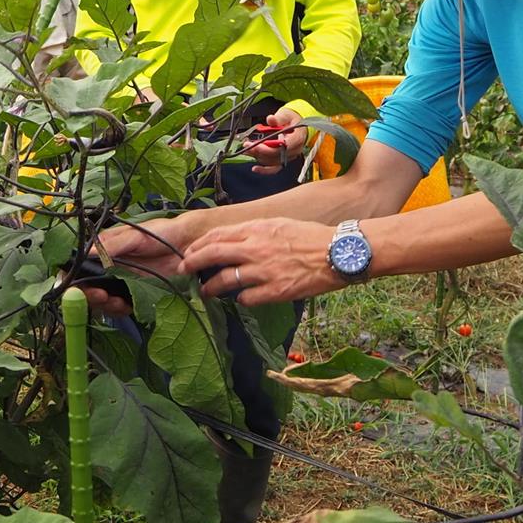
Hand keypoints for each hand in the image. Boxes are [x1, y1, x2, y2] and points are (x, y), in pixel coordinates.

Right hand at [81, 215, 196, 314]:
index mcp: (103, 248)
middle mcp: (108, 265)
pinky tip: (127, 307)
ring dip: (106, 305)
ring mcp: (121, 280)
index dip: (76, 278)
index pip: (79, 265)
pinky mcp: (134, 291)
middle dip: (91, 296)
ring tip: (118, 303)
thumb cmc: (162, 233)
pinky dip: (120, 310)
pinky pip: (120, 305)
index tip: (83, 286)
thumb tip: (86, 252)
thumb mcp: (136, 236)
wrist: (188, 244)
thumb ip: (113, 245)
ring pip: (102, 298)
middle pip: (88, 286)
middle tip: (103, 297)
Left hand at [179, 218, 341, 303]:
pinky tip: (242, 298)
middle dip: (192, 264)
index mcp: (257, 229)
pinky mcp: (275, 291)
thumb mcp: (280, 224)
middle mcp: (256, 248)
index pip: (217, 236)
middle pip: (212, 255)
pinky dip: (240, 298)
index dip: (198, 245)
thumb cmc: (312, 237)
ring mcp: (264, 271)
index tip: (189, 252)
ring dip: (211, 287)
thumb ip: (255, 233)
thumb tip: (234, 241)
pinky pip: (246, 298)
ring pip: (224, 280)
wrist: (339, 252)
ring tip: (205, 291)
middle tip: (184, 271)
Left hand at [245, 107, 307, 174]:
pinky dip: (264, 169)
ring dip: (258, 157)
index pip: (282, 148)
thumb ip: (278, 118)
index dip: (267, 148)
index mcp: (297, 139)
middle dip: (258, 151)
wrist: (297, 125)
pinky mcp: (283, 159)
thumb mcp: (286, 114)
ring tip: (247, 150)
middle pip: (275, 156)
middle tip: (247, 145)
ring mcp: (289, 156)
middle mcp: (294, 150)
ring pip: (272, 162)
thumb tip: (271, 119)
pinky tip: (255, 169)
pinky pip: (274, 168)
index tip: (255, 144)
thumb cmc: (292, 119)